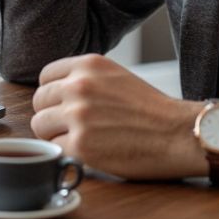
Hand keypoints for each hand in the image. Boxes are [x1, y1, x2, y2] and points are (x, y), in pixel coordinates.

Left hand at [30, 53, 207, 179]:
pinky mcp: (81, 145)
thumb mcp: (116, 77)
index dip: (53, 94)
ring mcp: (78, 116)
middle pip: (39, 101)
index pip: (45, 76)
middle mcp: (79, 86)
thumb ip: (85, 79)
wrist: (179, 134)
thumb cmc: (152, 110)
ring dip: (57, 135)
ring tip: (82, 139)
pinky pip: (55, 148)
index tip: (64, 105)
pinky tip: (90, 152)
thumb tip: (54, 92)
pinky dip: (69, 154)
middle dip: (52, 115)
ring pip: (40, 126)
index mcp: (88, 65)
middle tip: (74, 126)